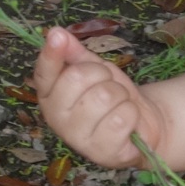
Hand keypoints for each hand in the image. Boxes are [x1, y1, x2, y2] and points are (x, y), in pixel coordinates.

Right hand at [33, 26, 168, 167]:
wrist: (140, 125)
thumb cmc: (112, 95)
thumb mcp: (95, 69)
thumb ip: (75, 53)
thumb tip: (56, 32)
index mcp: (50, 96)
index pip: (44, 73)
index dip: (51, 54)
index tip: (57, 36)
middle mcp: (56, 118)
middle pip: (78, 78)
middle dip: (103, 74)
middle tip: (109, 85)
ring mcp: (77, 139)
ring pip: (104, 96)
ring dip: (121, 95)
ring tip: (119, 105)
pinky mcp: (100, 153)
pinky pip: (121, 118)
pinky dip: (131, 113)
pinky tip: (127, 122)